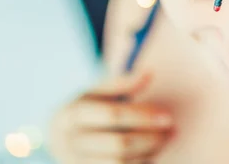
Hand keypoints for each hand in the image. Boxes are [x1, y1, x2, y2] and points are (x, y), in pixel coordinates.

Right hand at [49, 74, 172, 163]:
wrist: (57, 140)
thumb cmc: (85, 111)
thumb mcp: (94, 93)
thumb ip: (120, 83)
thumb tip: (149, 73)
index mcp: (71, 115)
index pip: (113, 115)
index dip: (143, 115)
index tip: (168, 116)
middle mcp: (69, 143)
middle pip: (119, 144)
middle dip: (150, 138)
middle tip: (171, 130)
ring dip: (148, 153)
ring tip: (166, 141)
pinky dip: (140, 163)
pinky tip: (153, 154)